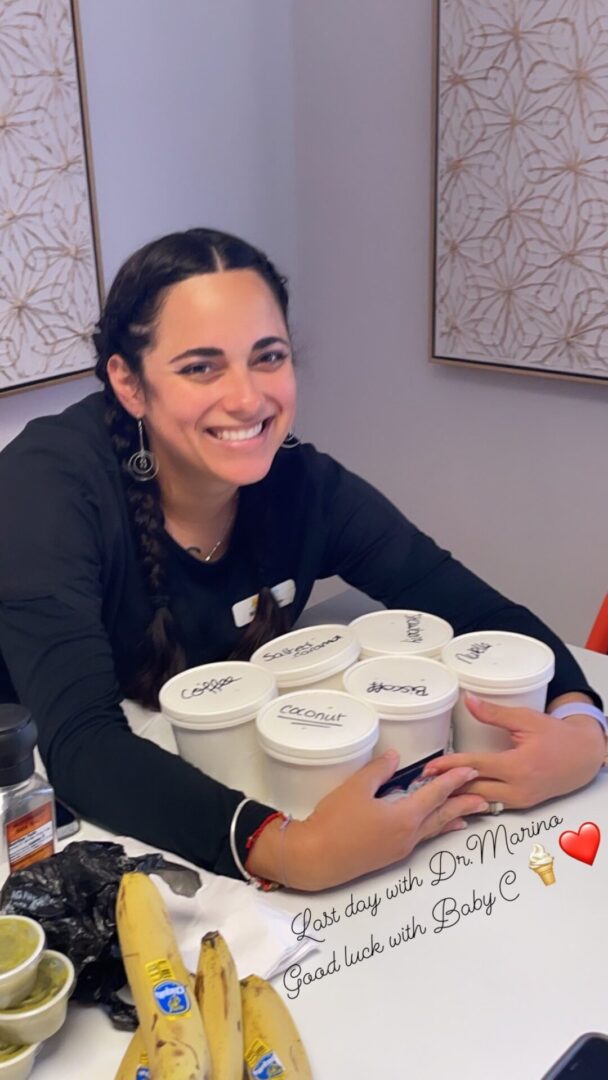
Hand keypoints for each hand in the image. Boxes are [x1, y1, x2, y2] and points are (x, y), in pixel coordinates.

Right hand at [248, 751, 488, 891]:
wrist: (316, 858)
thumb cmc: (333, 821)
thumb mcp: (355, 788)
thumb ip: (379, 771)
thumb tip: (395, 757)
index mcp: (403, 816)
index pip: (435, 794)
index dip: (453, 780)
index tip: (470, 769)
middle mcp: (408, 835)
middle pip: (442, 815)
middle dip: (464, 803)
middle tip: (486, 794)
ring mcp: (400, 848)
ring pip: (434, 829)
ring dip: (453, 818)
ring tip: (471, 815)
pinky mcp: (390, 855)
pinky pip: (423, 838)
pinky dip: (436, 829)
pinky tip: (437, 829)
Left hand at [420, 692, 605, 809]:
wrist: (584, 757)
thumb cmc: (559, 737)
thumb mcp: (526, 719)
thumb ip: (494, 714)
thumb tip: (468, 701)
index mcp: (518, 766)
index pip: (475, 767)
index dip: (449, 767)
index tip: (429, 768)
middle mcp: (518, 788)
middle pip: (473, 790)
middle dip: (446, 787)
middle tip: (421, 782)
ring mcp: (521, 800)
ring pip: (481, 801)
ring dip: (458, 796)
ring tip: (433, 792)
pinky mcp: (522, 804)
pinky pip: (493, 804)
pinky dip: (474, 800)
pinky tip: (458, 797)